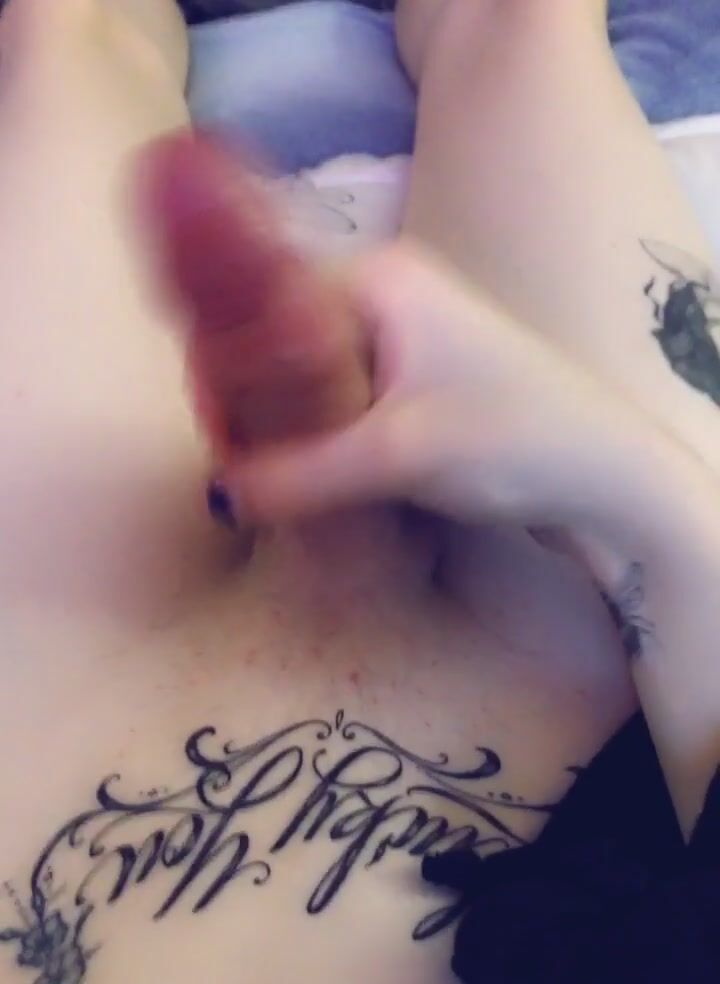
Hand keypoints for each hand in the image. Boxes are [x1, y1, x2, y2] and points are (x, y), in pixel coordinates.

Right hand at [221, 240, 681, 577]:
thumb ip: (304, 473)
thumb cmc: (514, 439)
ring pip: (310, 366)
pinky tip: (305, 468)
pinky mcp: (419, 375)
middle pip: (281, 330)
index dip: (225, 356)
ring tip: (262, 469)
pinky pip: (342, 389)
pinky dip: (317, 425)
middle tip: (232, 454)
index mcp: (379, 277)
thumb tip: (226, 492)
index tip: (211, 420)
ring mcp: (406, 332)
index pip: (265, 297)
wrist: (607, 472)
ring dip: (283, 415)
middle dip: (249, 391)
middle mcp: (389, 290)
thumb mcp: (398, 455)